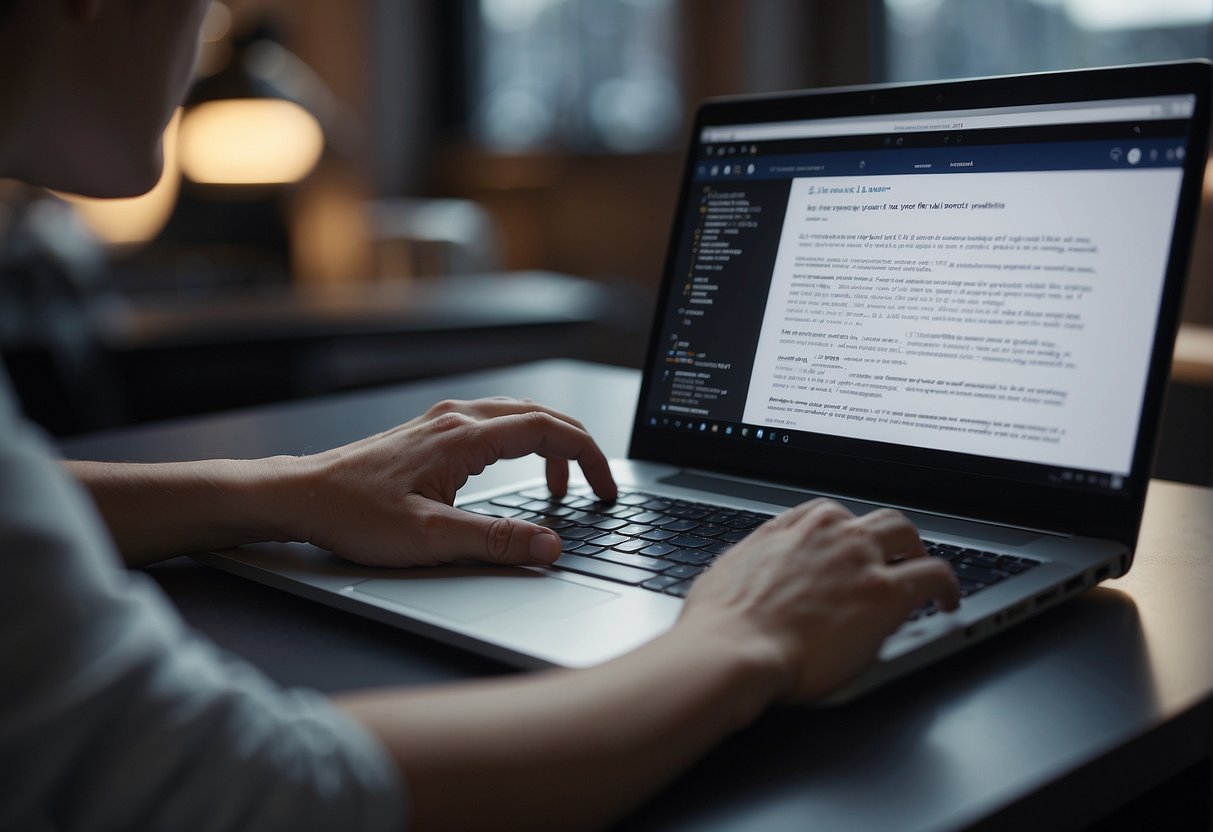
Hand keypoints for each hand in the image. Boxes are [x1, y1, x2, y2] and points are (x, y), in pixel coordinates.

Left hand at [290, 397, 616, 567]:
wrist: (302, 496)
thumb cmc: (355, 514)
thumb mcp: (430, 538)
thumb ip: (496, 542)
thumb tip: (549, 546)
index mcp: (465, 437)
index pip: (549, 430)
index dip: (588, 457)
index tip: (605, 488)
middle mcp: (457, 419)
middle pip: (539, 415)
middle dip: (577, 447)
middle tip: (596, 485)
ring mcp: (443, 422)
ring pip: (517, 416)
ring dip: (549, 443)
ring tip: (560, 484)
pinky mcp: (431, 433)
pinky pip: (493, 424)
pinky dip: (522, 442)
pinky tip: (516, 469)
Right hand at [678, 499, 958, 702]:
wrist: (732, 650)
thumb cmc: (719, 624)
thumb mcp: (726, 573)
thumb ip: (750, 563)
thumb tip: (748, 569)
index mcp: (790, 528)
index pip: (828, 514)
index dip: (843, 532)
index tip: (846, 547)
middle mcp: (829, 535)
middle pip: (873, 519)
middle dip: (888, 536)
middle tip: (894, 556)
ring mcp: (861, 560)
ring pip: (908, 535)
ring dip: (919, 551)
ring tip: (926, 574)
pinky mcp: (886, 595)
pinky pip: (934, 576)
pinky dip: (948, 586)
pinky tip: (948, 601)